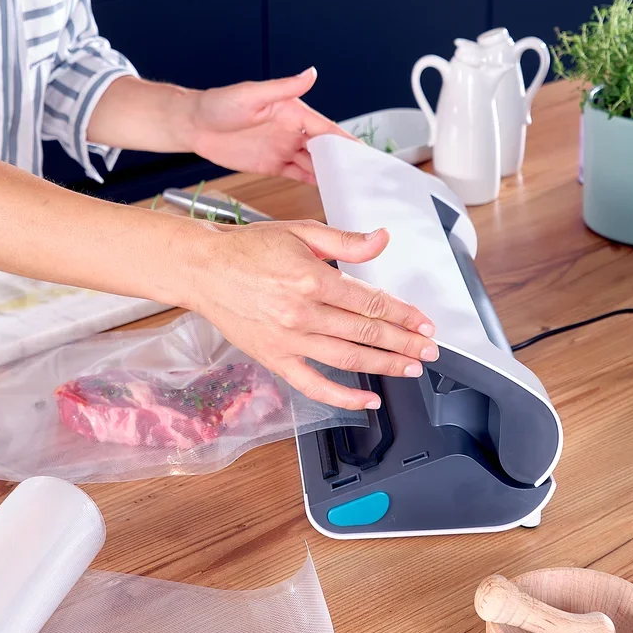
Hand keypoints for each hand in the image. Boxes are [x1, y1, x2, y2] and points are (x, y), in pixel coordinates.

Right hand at [183, 219, 434, 409]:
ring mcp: (288, 340)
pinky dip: (343, 397)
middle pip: (366, 332)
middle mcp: (301, 313)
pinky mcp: (274, 359)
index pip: (371, 301)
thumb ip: (346, 241)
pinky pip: (314, 385)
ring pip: (348, 358)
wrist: (203, 269)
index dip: (403, 313)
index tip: (424, 322)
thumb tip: (383, 239)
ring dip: (385, 365)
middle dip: (405, 342)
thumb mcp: (301, 232)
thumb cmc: (249, 249)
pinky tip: (367, 400)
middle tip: (429, 349)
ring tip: (410, 368)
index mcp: (311, 278)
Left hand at [184, 68, 350, 184]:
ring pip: (314, 164)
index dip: (347, 142)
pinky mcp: (271, 164)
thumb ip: (283, 87)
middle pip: (325, 149)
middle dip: (344, 162)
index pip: (327, 129)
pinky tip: (326, 191)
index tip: (365, 154)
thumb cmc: (218, 104)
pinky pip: (297, 175)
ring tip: (350, 189)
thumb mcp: (252, 94)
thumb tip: (311, 73)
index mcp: (293, 112)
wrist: (192, 125)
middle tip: (363, 178)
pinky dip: (313, 182)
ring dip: (331, 175)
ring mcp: (283, 148)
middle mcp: (292, 130)